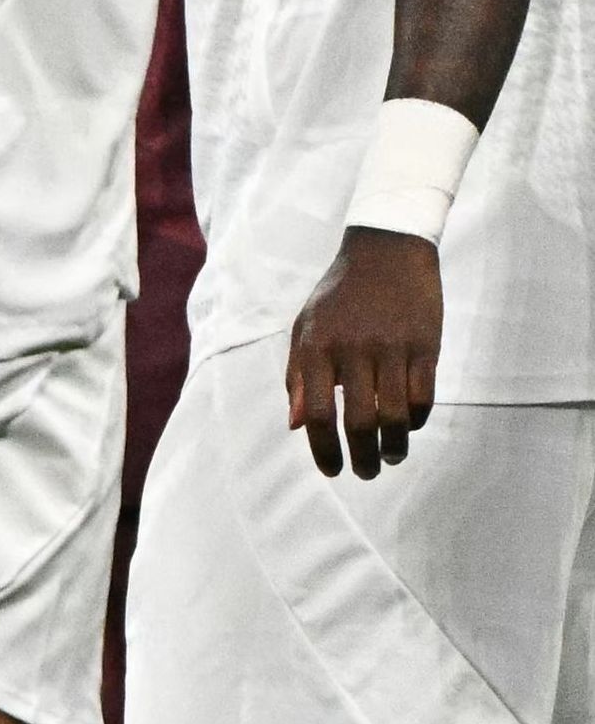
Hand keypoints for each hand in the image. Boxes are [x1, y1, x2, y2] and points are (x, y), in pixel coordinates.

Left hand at [289, 227, 440, 478]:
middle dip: (362, 457)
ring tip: (389, 457)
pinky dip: (417, 419)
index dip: (324, 450)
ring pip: (395, 414)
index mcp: (317, 349)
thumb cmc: (338, 296)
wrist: (386, 250)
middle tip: (365, 473)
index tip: (332, 471)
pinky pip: (423, 395)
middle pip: (358, 422)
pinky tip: (409, 428)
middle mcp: (353, 350)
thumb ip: (298, 377)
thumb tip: (296, 426)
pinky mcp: (426, 344)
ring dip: (393, 446)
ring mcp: (393, 347)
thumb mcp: (305, 329)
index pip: (318, 414)